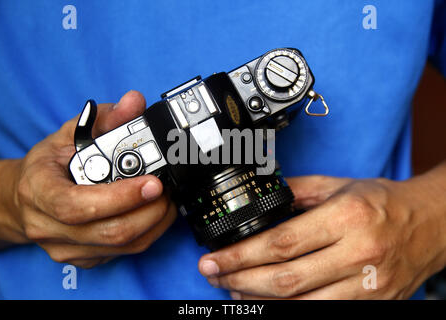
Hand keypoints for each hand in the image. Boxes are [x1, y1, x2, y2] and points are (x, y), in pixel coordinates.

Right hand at [1, 90, 175, 267]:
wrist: (25, 198)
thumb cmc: (48, 165)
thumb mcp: (69, 134)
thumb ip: (104, 117)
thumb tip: (134, 103)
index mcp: (40, 192)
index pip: (79, 206)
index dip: (121, 197)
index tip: (153, 182)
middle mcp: (49, 227)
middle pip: (109, 232)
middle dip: (149, 211)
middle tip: (166, 190)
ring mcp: (66, 248)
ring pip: (122, 246)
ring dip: (154, 223)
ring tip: (164, 199)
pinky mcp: (84, 259)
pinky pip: (124, 253)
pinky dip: (147, 233)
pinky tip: (151, 213)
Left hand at [198, 174, 445, 298]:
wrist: (430, 224)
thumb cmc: (383, 202)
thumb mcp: (338, 185)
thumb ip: (296, 190)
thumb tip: (260, 196)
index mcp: (346, 217)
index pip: (282, 243)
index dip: (241, 255)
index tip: (214, 259)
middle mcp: (358, 252)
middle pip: (286, 279)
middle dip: (241, 281)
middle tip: (214, 276)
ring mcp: (367, 284)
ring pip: (302, 304)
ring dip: (260, 301)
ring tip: (234, 291)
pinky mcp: (374, 304)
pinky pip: (323, 314)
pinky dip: (290, 310)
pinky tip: (269, 302)